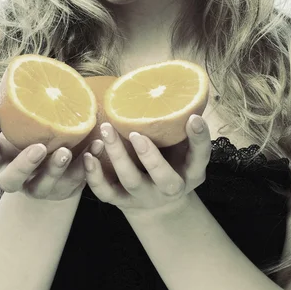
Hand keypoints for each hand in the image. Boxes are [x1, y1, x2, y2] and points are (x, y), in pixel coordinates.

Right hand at [0, 106, 103, 200]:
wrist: (54, 169)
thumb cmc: (34, 134)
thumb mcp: (25, 122)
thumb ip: (25, 104)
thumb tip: (33, 67)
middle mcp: (15, 176)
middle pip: (10, 179)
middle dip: (24, 164)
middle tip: (38, 147)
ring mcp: (38, 187)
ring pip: (42, 185)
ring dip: (55, 168)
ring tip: (66, 150)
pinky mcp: (63, 191)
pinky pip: (75, 182)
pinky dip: (86, 164)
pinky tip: (96, 145)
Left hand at [82, 115, 210, 215]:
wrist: (158, 203)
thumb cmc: (172, 161)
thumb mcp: (183, 148)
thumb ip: (178, 125)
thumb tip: (173, 85)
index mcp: (191, 172)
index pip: (201, 156)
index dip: (200, 138)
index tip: (193, 117)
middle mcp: (171, 188)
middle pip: (164, 178)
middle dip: (150, 157)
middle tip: (136, 134)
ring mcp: (146, 197)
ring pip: (131, 181)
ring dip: (118, 156)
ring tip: (106, 130)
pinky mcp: (122, 202)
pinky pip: (106, 193)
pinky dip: (95, 176)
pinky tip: (89, 155)